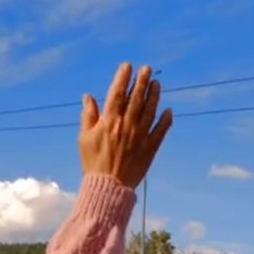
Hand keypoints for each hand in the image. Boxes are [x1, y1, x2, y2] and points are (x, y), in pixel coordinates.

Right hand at [79, 63, 172, 188]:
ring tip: (156, 84)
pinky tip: (168, 111)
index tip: (127, 66)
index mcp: (109, 122)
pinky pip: (160, 131)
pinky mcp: (150, 148)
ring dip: (154, 96)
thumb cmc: (92, 163)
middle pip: (136, 99)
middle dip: (142, 81)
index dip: (122, 78)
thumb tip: (88, 96)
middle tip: (147, 69)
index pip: (117, 94)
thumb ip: (88, 116)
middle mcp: (126, 126)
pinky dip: (165, 120)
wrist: (108, 187)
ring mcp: (140, 136)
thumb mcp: (84, 138)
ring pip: (150, 111)